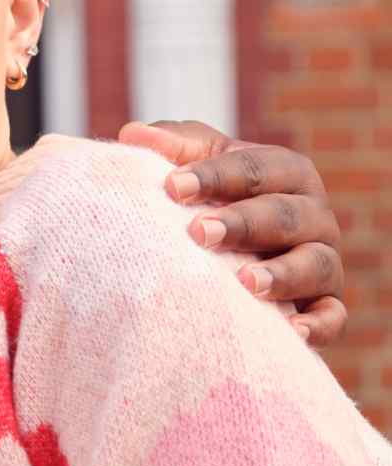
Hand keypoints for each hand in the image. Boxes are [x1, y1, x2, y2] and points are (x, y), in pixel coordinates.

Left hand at [118, 120, 345, 346]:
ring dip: (282, 274)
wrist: (228, 253)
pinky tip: (290, 331)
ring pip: (315, 264)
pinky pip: (332, 316)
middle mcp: (313, 214)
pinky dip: (317, 324)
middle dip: (242, 223)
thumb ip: (171, 147)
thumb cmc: (210, 197)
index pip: (255, 169)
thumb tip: (134, 135)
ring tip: (244, 282)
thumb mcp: (194, 165)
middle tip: (199, 233)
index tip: (171, 187)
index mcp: (286, 171)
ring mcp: (323, 260)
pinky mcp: (325, 304)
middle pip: (284, 215)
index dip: (213, 176)